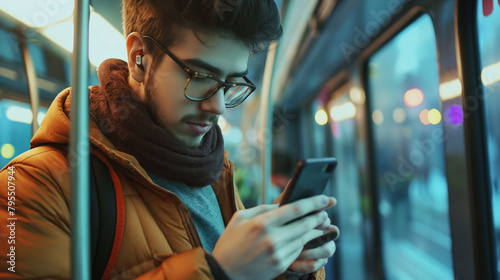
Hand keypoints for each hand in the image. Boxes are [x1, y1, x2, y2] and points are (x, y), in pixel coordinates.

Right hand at [212, 195, 334, 279]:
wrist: (224, 272)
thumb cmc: (230, 242)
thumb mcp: (240, 218)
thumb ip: (262, 209)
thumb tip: (282, 205)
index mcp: (261, 223)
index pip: (294, 209)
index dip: (312, 202)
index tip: (323, 198)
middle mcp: (272, 239)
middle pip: (304, 224)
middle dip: (318, 216)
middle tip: (326, 211)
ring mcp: (277, 254)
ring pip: (304, 239)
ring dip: (315, 230)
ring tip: (321, 223)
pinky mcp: (280, 265)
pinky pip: (298, 251)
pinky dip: (303, 242)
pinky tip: (305, 237)